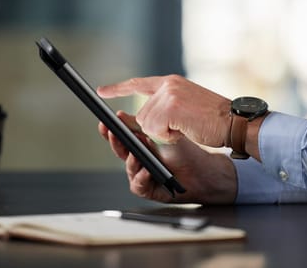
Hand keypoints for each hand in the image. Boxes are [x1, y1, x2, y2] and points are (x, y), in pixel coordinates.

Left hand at [97, 75, 231, 146]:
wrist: (234, 121)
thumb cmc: (214, 118)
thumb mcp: (188, 103)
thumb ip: (168, 103)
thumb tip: (145, 116)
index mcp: (171, 82)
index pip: (138, 83)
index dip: (119, 88)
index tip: (102, 91)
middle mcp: (167, 85)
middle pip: (142, 114)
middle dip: (157, 127)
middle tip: (181, 126)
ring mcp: (168, 95)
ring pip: (147, 124)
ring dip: (164, 133)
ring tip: (186, 127)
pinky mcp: (170, 108)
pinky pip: (155, 129)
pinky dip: (168, 136)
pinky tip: (184, 130)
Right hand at [98, 111, 237, 203]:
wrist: (203, 171)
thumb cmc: (186, 153)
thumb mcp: (162, 135)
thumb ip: (143, 126)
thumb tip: (122, 115)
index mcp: (141, 147)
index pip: (122, 139)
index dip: (111, 132)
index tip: (104, 123)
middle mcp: (139, 161)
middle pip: (121, 153)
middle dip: (115, 143)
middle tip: (113, 134)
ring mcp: (143, 176)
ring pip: (129, 169)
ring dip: (131, 162)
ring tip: (136, 154)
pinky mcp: (149, 190)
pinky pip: (138, 186)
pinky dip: (141, 178)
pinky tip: (147, 170)